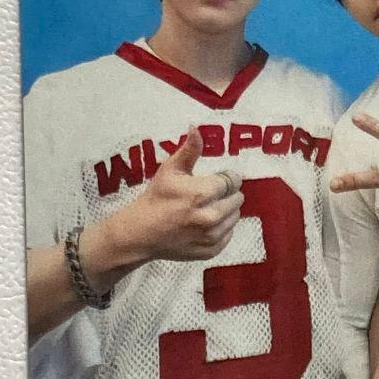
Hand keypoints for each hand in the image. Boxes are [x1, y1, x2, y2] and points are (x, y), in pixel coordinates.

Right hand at [88, 126, 243, 272]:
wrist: (142, 232)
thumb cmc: (156, 198)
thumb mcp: (170, 170)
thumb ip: (189, 150)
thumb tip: (196, 128)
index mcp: (204, 193)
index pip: (232, 181)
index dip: (226, 178)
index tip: (217, 178)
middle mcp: (212, 216)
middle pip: (237, 199)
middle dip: (227, 194)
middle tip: (210, 194)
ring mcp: (212, 236)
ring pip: (235, 217)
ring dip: (226, 210)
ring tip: (207, 208)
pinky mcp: (211, 251)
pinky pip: (228, 235)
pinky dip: (221, 228)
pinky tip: (206, 223)